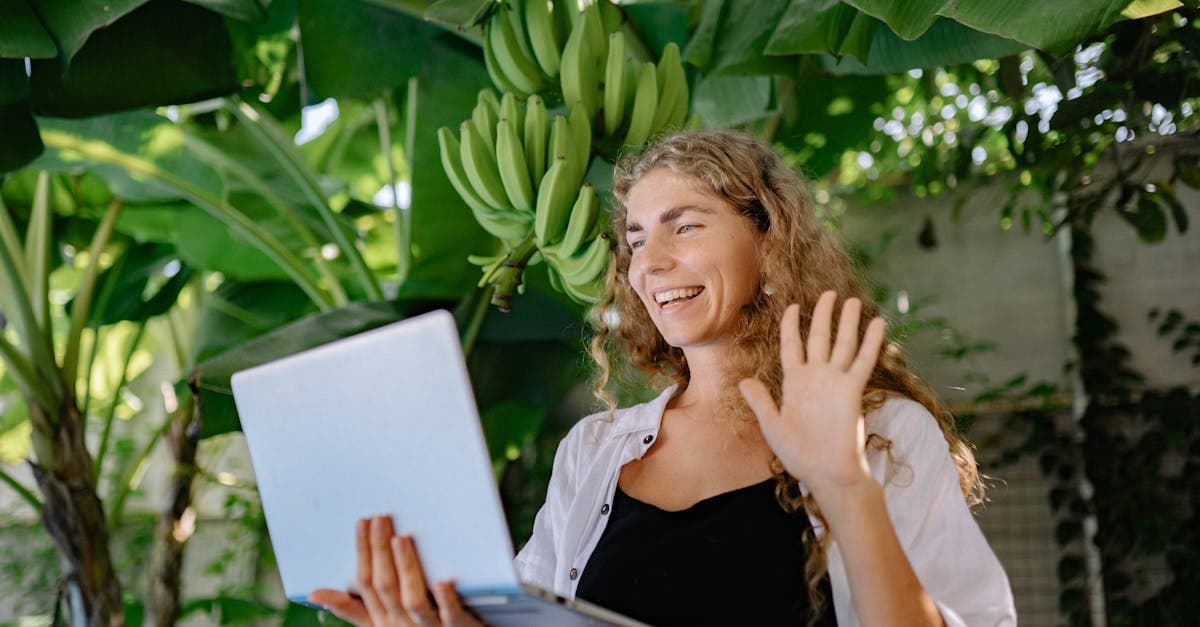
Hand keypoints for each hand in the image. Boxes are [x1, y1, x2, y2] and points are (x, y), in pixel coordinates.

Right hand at [308, 516, 483, 626]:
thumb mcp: (377, 623)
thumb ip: (351, 608)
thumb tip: (315, 593)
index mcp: (381, 619)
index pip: (365, 583)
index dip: (362, 552)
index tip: (362, 523)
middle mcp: (400, 623)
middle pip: (385, 586)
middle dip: (379, 552)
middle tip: (380, 521)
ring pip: (412, 599)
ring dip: (406, 569)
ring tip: (401, 540)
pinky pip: (450, 615)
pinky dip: (446, 599)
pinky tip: (444, 581)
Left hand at [738, 291, 885, 495]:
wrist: (825, 471)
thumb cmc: (798, 453)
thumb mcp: (772, 425)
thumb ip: (760, 401)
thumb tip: (744, 382)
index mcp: (794, 382)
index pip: (792, 345)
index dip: (791, 325)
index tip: (793, 306)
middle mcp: (816, 377)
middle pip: (820, 337)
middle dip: (824, 315)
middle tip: (829, 293)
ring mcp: (836, 381)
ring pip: (843, 343)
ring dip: (848, 322)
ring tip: (853, 300)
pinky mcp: (853, 390)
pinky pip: (863, 361)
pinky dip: (871, 342)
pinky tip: (878, 323)